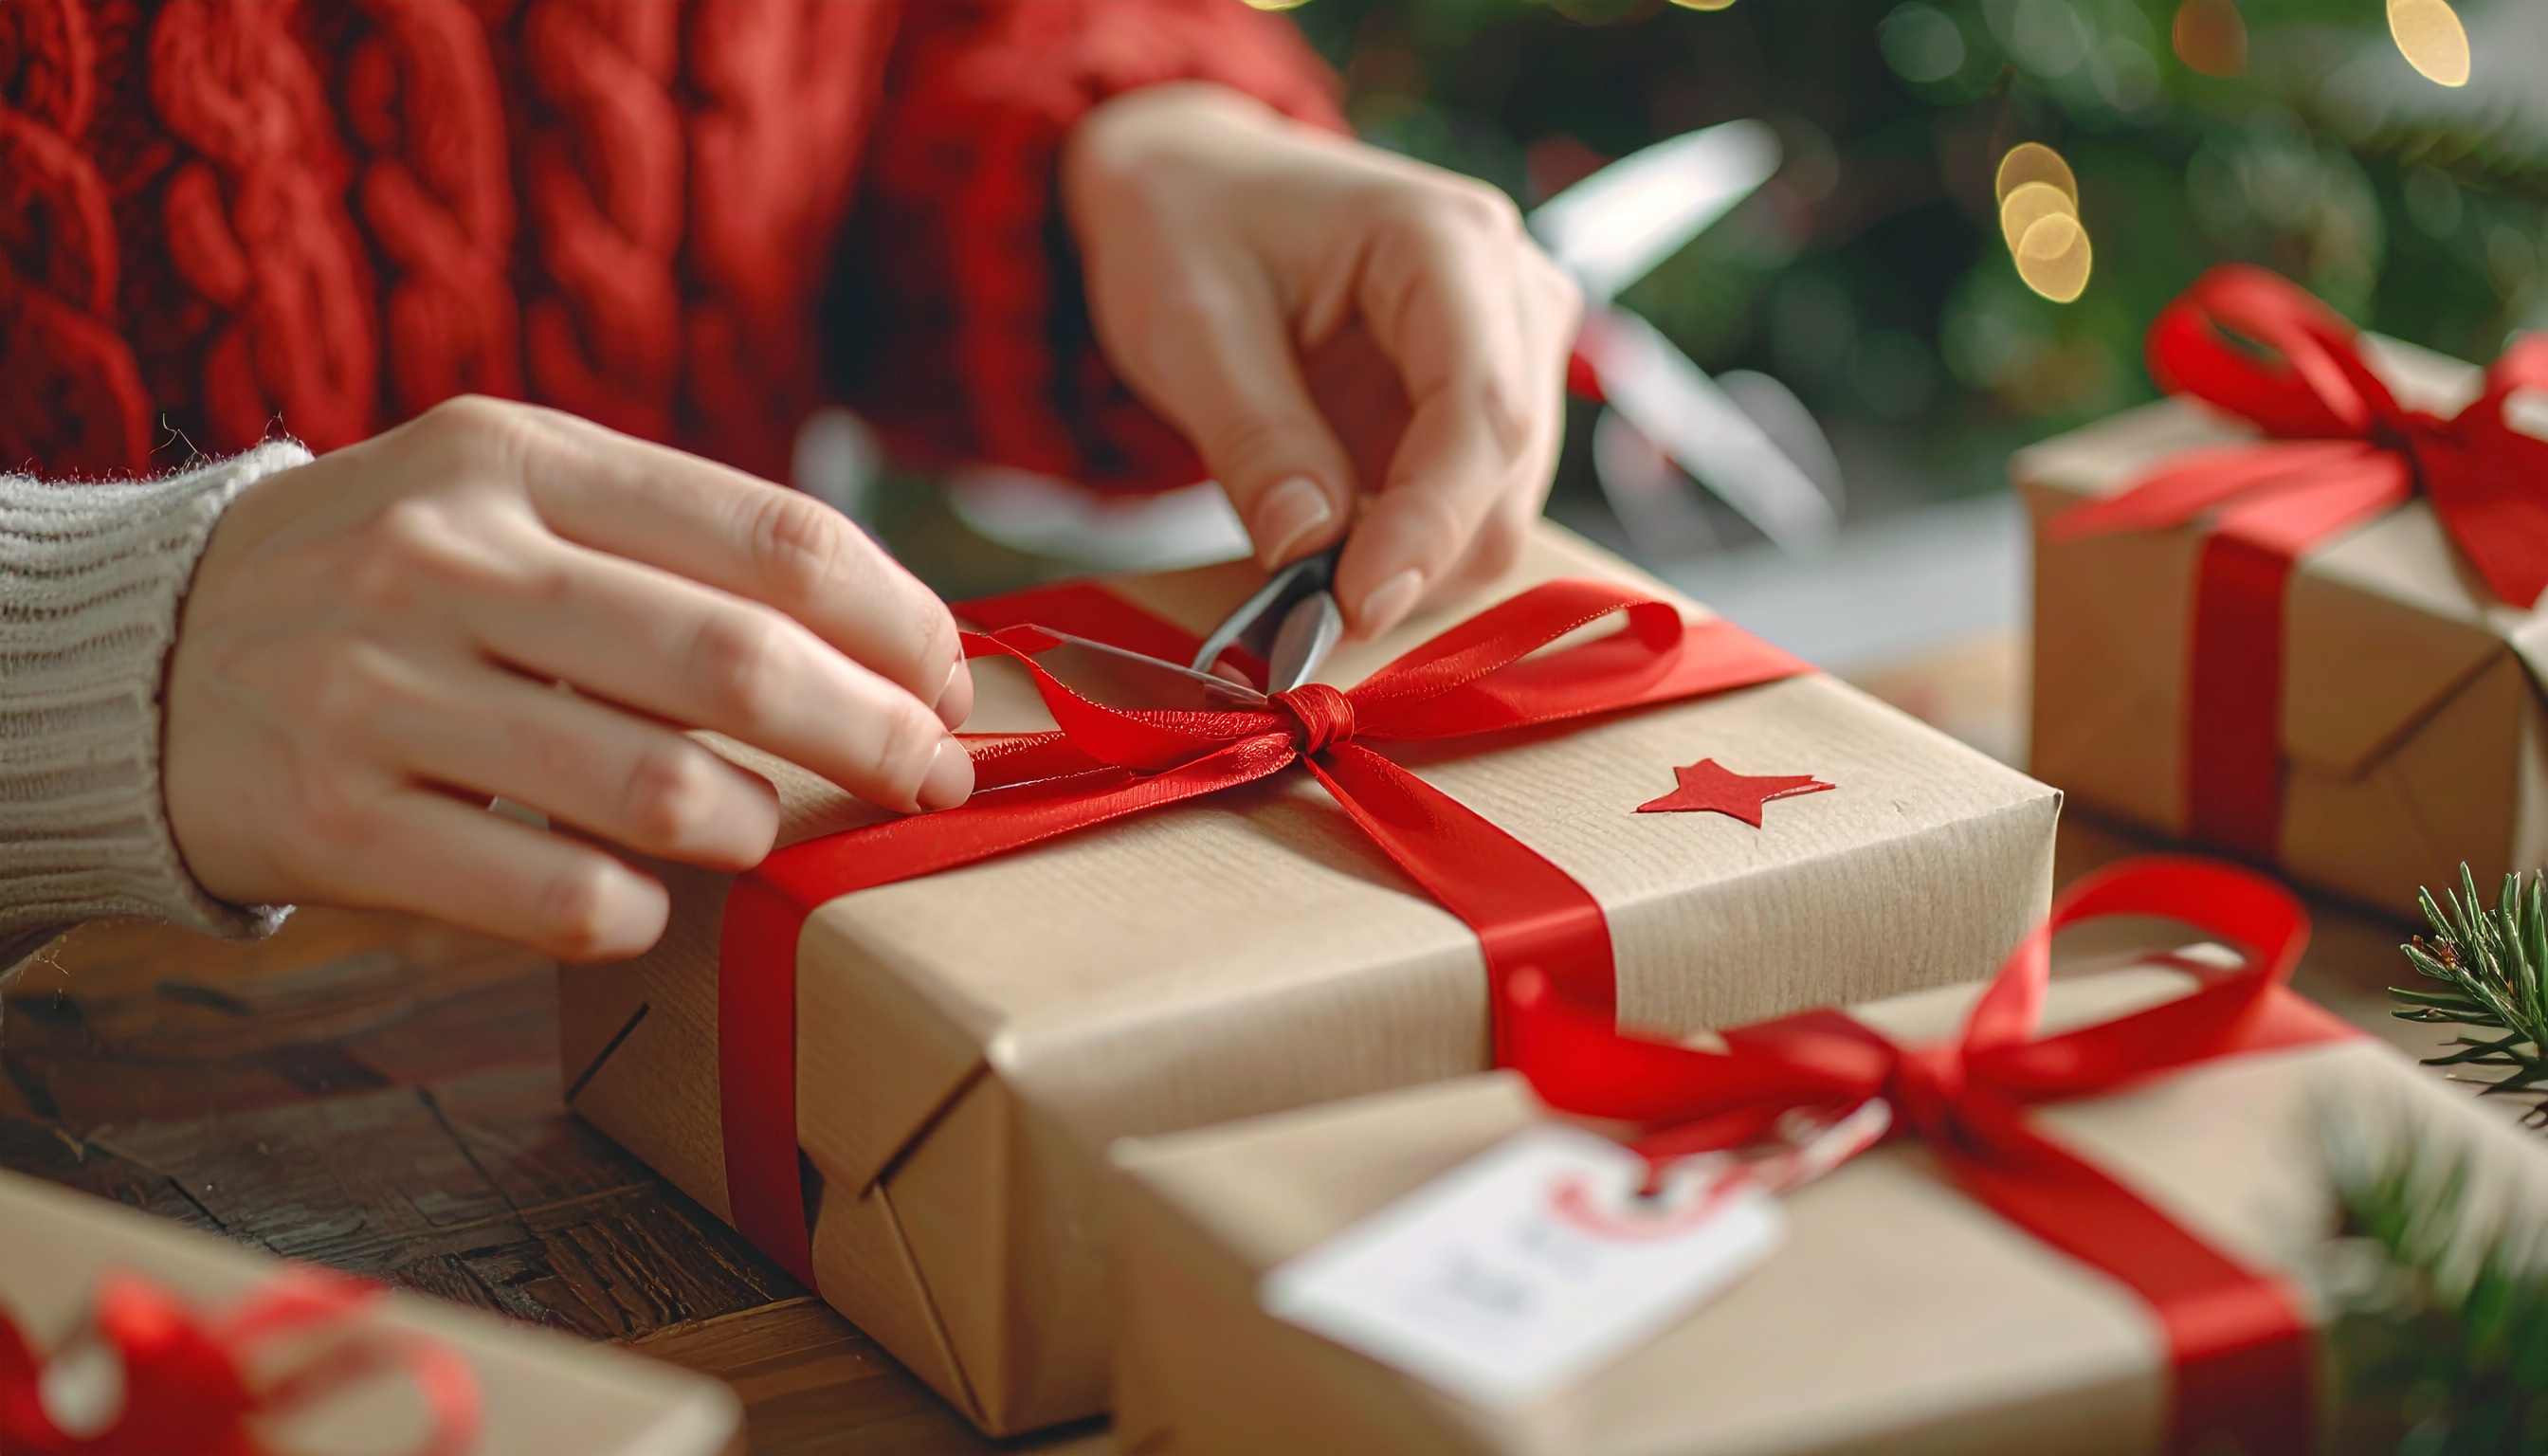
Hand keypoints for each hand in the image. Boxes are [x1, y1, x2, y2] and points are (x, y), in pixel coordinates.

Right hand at [164, 398, 974, 960]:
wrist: (140, 652)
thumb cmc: (391, 577)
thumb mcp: (506, 495)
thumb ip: (672, 544)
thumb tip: (890, 641)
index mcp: (518, 460)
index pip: (771, 537)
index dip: (897, 619)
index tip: (951, 677)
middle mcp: (449, 558)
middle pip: (738, 662)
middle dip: (876, 733)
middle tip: (933, 778)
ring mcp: (382, 688)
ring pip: (657, 785)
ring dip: (760, 826)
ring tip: (770, 831)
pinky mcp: (336, 817)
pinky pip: (545, 891)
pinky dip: (634, 912)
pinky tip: (650, 905)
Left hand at [1064, 83, 1581, 638]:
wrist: (1195, 186)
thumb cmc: (1189, 223)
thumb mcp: (1187, 322)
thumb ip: (1254, 435)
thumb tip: (1307, 547)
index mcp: (1449, 243)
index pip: (1481, 412)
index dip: (1429, 526)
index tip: (1355, 606)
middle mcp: (1513, 291)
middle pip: (1509, 473)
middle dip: (1417, 561)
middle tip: (1304, 619)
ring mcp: (1512, 352)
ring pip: (1501, 510)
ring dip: (1411, 567)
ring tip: (1303, 580)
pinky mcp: (1484, 407)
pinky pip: (1468, 513)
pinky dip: (1404, 555)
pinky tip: (1332, 553)